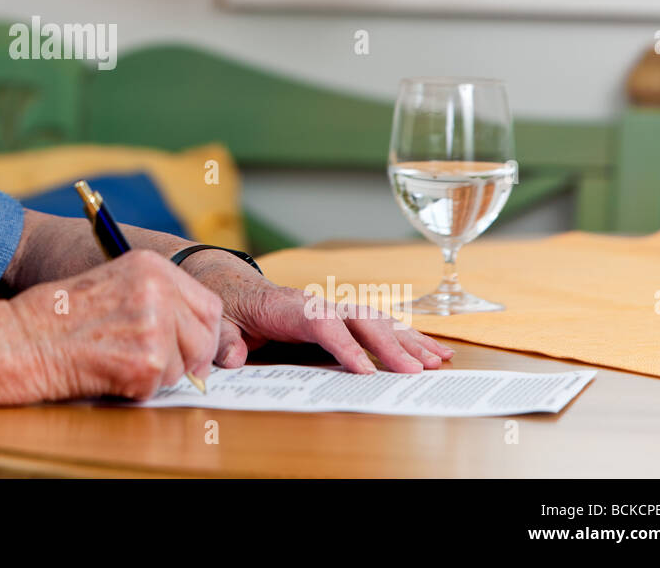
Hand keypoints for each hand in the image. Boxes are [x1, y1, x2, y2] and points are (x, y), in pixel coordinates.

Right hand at [8, 249, 222, 401]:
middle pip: (205, 338)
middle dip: (190, 360)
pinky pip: (160, 386)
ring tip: (118, 361)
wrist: (25, 338)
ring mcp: (156, 326)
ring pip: (184, 366)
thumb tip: (198, 333)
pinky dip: (138, 389)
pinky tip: (108, 373)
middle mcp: (159, 290)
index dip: (204, 332)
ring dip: (158, 375)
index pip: (208, 304)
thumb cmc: (60, 316)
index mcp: (152, 266)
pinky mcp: (147, 362)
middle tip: (162, 368)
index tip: (193, 347)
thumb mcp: (114, 285)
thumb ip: (156, 298)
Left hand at [183, 252, 454, 373]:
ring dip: (408, 340)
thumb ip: (224, 339)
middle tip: (415, 371)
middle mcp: (317, 303)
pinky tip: (432, 351)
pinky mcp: (343, 317)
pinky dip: (407, 337)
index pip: (321, 324)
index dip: (344, 346)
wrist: (235, 286)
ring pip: (377, 320)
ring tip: (438, 360)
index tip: (364, 372)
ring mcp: (333, 308)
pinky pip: (380, 325)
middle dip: (389, 345)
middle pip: (359, 320)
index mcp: (287, 307)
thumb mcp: (221, 323)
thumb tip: (231, 356)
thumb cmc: (232, 309)